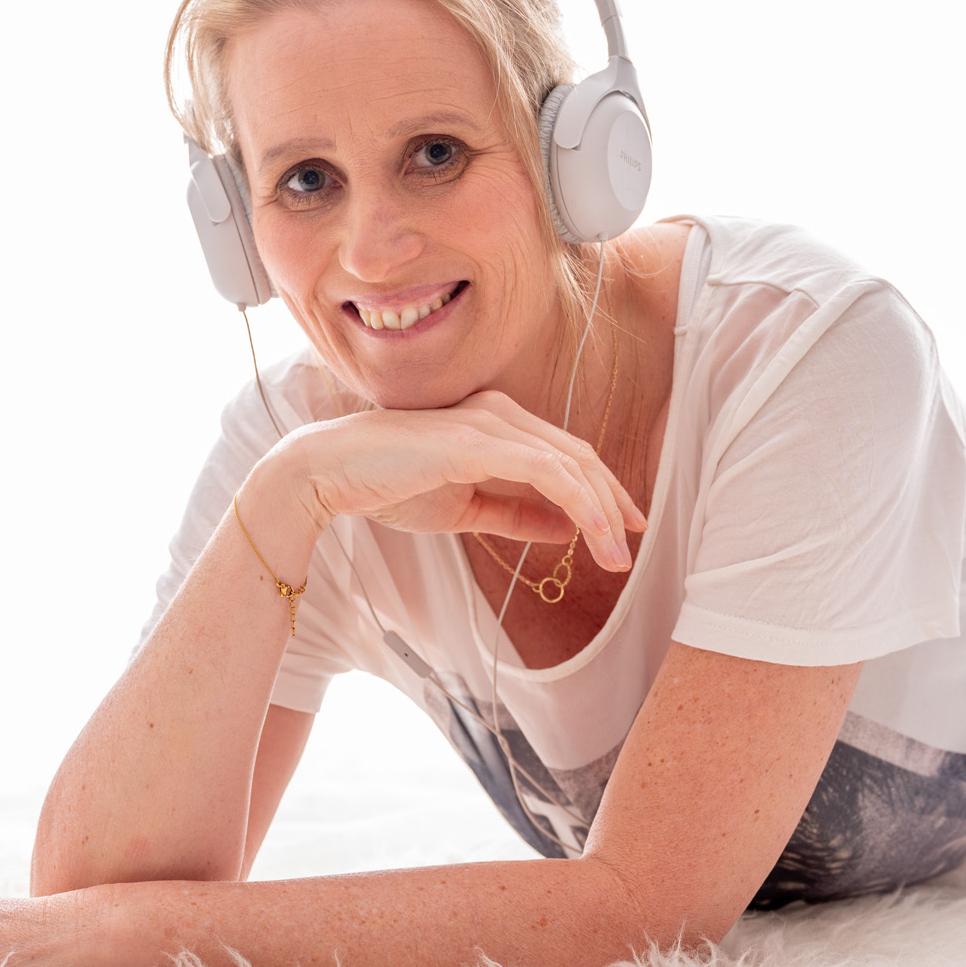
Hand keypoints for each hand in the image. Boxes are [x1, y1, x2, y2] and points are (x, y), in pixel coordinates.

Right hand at [269, 390, 645, 569]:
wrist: (332, 473)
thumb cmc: (389, 484)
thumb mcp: (466, 507)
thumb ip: (516, 514)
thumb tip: (563, 529)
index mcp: (498, 423)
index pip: (566, 454)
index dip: (603, 490)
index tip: (625, 527)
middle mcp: (501, 412)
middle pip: (578, 455)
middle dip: (613, 500)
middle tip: (634, 541)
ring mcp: (490, 422)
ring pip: (570, 463)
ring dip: (601, 510)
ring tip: (617, 554)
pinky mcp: (477, 441)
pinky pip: (546, 471)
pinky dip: (578, 502)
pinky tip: (592, 531)